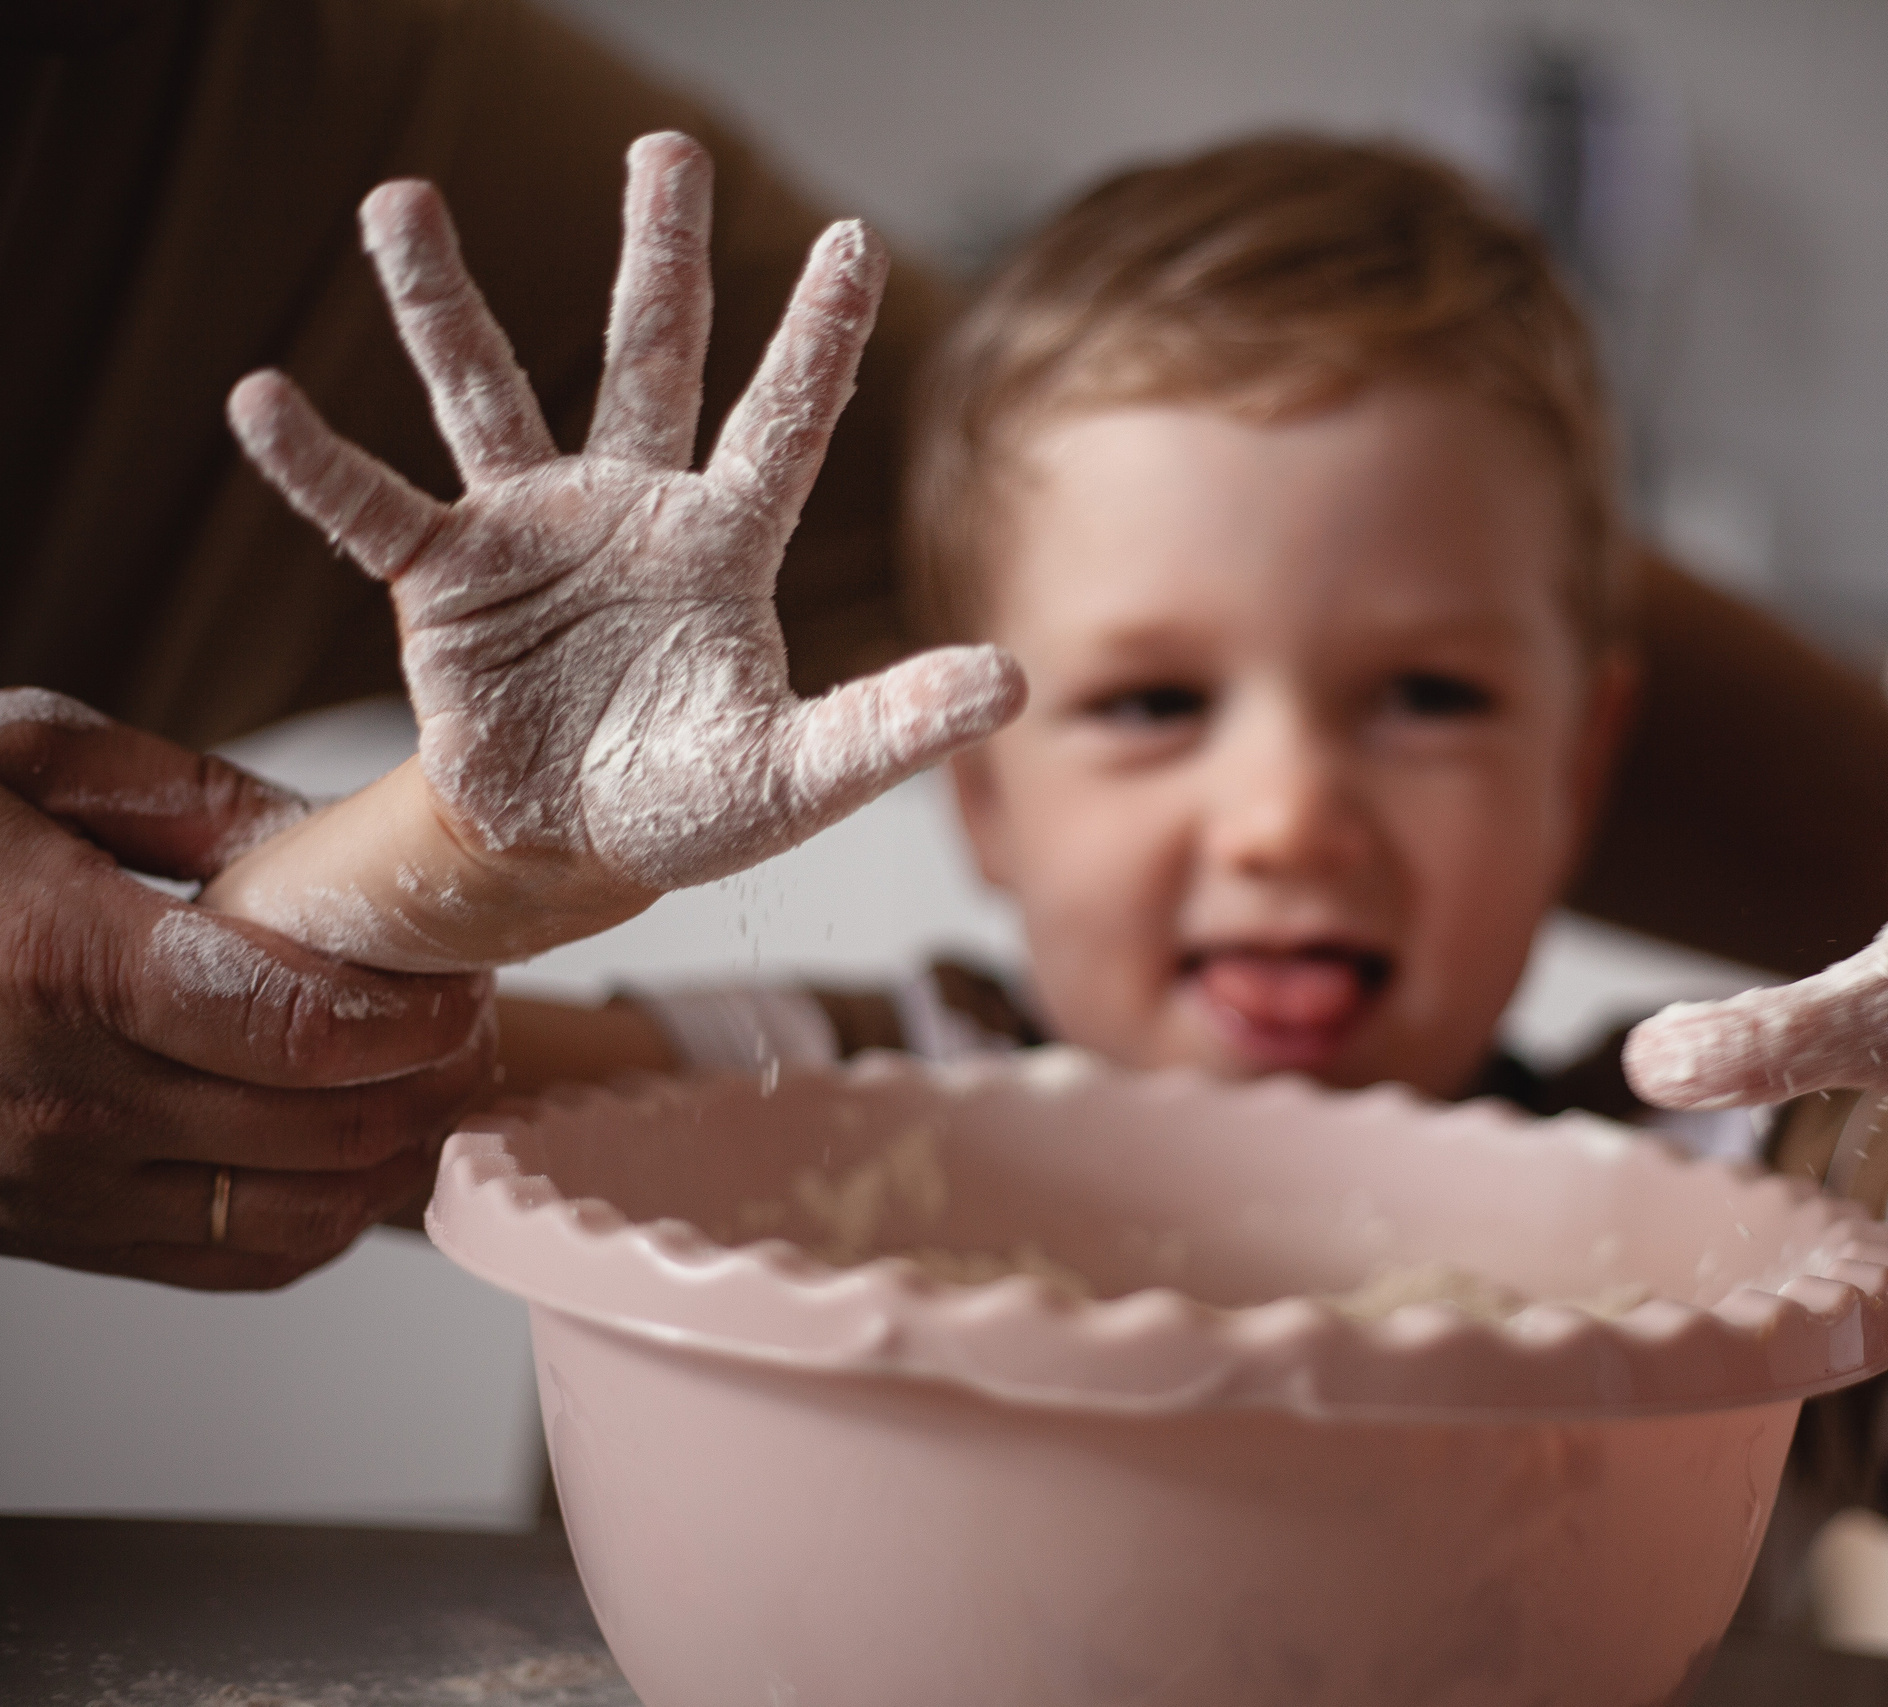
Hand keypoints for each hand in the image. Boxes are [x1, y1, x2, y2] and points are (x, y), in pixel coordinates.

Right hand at [0, 691, 491, 1289]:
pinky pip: (243, 1260)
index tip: (466, 976)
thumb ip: (192, 796)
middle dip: (435, 1077)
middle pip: (327, 1127)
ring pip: (304, 1211)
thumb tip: (337, 843)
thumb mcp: (21, 762)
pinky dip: (332, 1214)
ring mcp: (56, 1185)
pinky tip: (358, 1143)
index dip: (418, 1015)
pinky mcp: (58, 1236)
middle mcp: (60, 1098)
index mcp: (60, 966)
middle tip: (472, 1017)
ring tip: (433, 1077)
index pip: (302, 1030)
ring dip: (400, 1151)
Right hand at [208, 132, 1022, 967]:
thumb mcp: (800, 774)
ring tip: (401, 201)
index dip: (817, 336)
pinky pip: (368, 507)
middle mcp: (631, 511)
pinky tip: (262, 397)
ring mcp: (530, 533)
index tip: (854, 238)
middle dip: (658, 257)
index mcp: (726, 544)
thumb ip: (893, 725)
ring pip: (486, 394)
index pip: (784, 422)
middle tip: (666, 147)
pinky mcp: (441, 580)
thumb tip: (1010, 681)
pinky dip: (316, 462)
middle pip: (649, 359)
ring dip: (441, 302)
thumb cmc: (693, 801)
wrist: (573, 849)